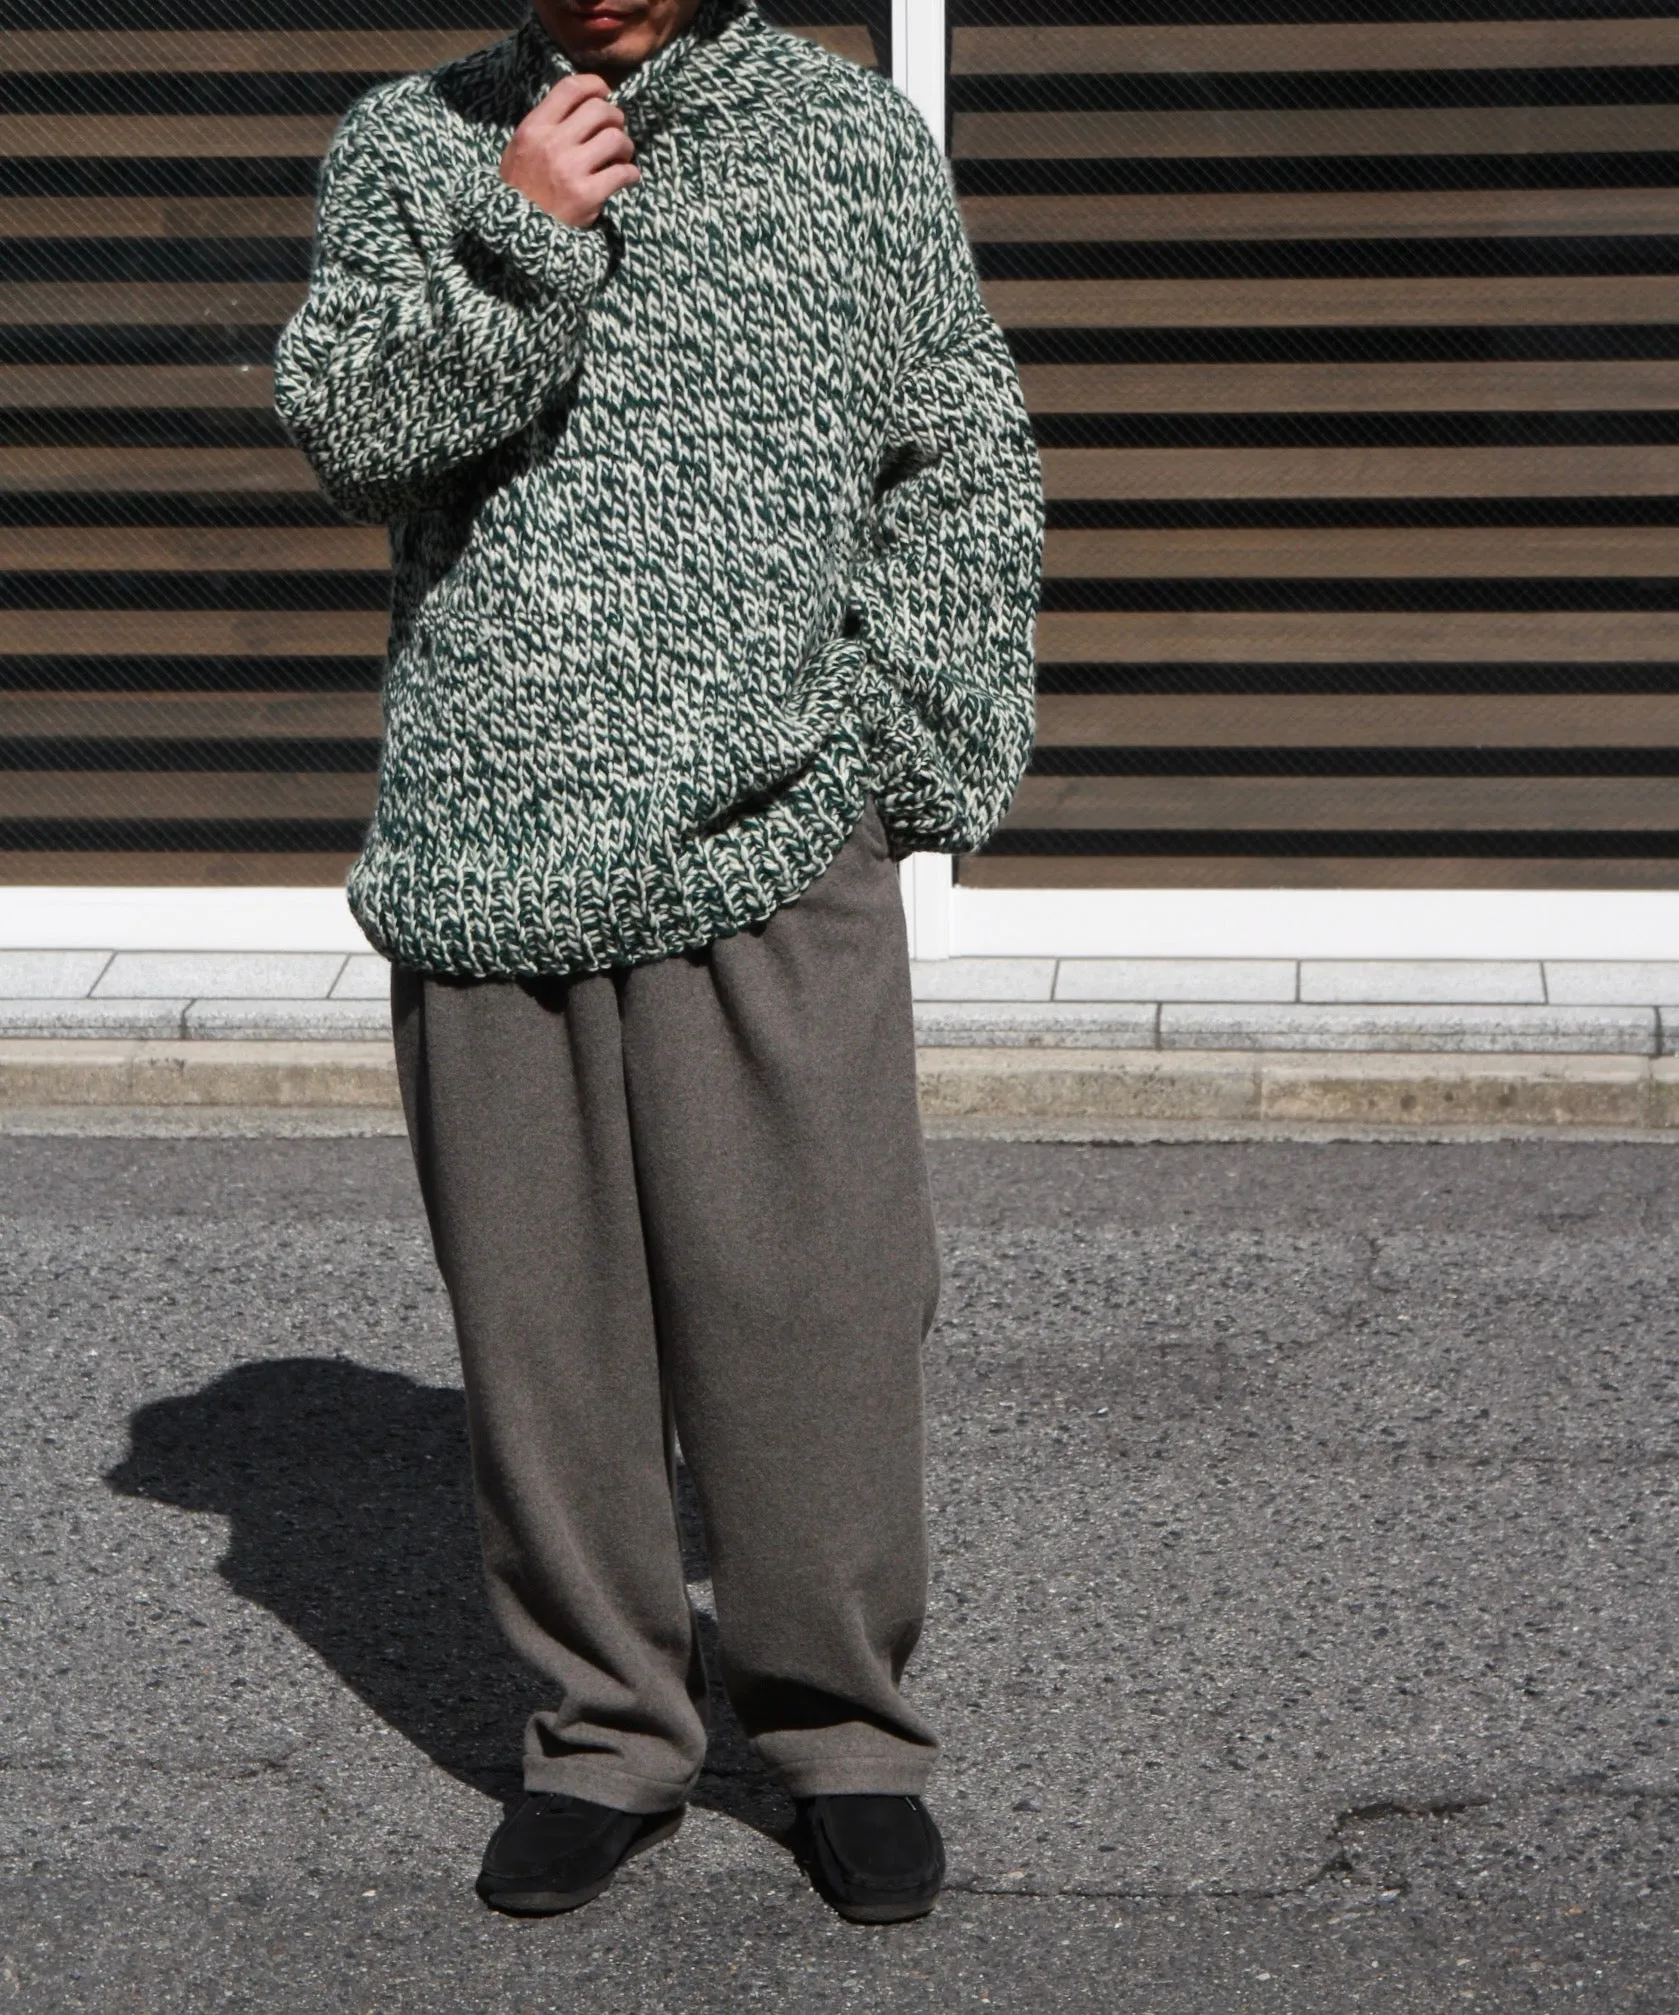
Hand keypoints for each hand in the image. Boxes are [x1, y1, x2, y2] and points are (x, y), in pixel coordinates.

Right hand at [500, 72, 639, 227]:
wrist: (518, 232)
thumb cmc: (522, 187)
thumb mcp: (521, 147)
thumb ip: (548, 124)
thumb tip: (585, 103)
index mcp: (535, 127)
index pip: (571, 88)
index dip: (595, 85)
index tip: (605, 93)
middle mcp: (552, 144)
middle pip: (600, 110)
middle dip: (615, 119)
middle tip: (614, 133)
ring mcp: (570, 170)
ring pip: (616, 139)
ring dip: (625, 146)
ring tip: (620, 158)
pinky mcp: (587, 196)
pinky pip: (623, 173)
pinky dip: (631, 174)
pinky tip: (626, 179)